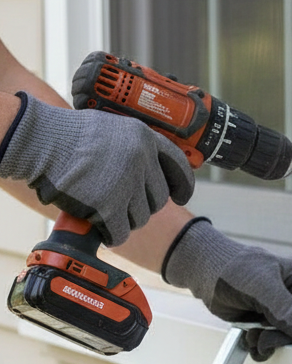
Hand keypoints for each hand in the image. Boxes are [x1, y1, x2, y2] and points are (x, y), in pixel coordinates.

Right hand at [0, 93, 194, 244]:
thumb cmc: (68, 136)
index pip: (179, 167)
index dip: (182, 185)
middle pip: (158, 199)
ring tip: (104, 209)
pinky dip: (112, 235)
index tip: (180, 195)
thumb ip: (136, 147)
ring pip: (141, 218)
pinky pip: (121, 232)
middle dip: (142, 205)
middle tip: (121, 203)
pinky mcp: (108, 205)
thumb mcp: (112, 128)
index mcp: (144, 138)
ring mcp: (125, 183)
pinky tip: (102, 229)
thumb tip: (154, 172)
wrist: (37, 141)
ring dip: (124, 219)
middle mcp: (140, 159)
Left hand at [162, 218, 291, 360]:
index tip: (279, 334)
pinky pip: (269, 339)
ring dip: (266, 343)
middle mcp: (290, 295)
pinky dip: (259, 346)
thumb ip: (284, 308)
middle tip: (261, 339)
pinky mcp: (261, 319)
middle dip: (278, 338)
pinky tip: (249, 341)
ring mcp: (275, 309)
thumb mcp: (260, 287)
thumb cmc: (231, 269)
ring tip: (251, 337)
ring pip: (282, 337)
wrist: (203, 271)